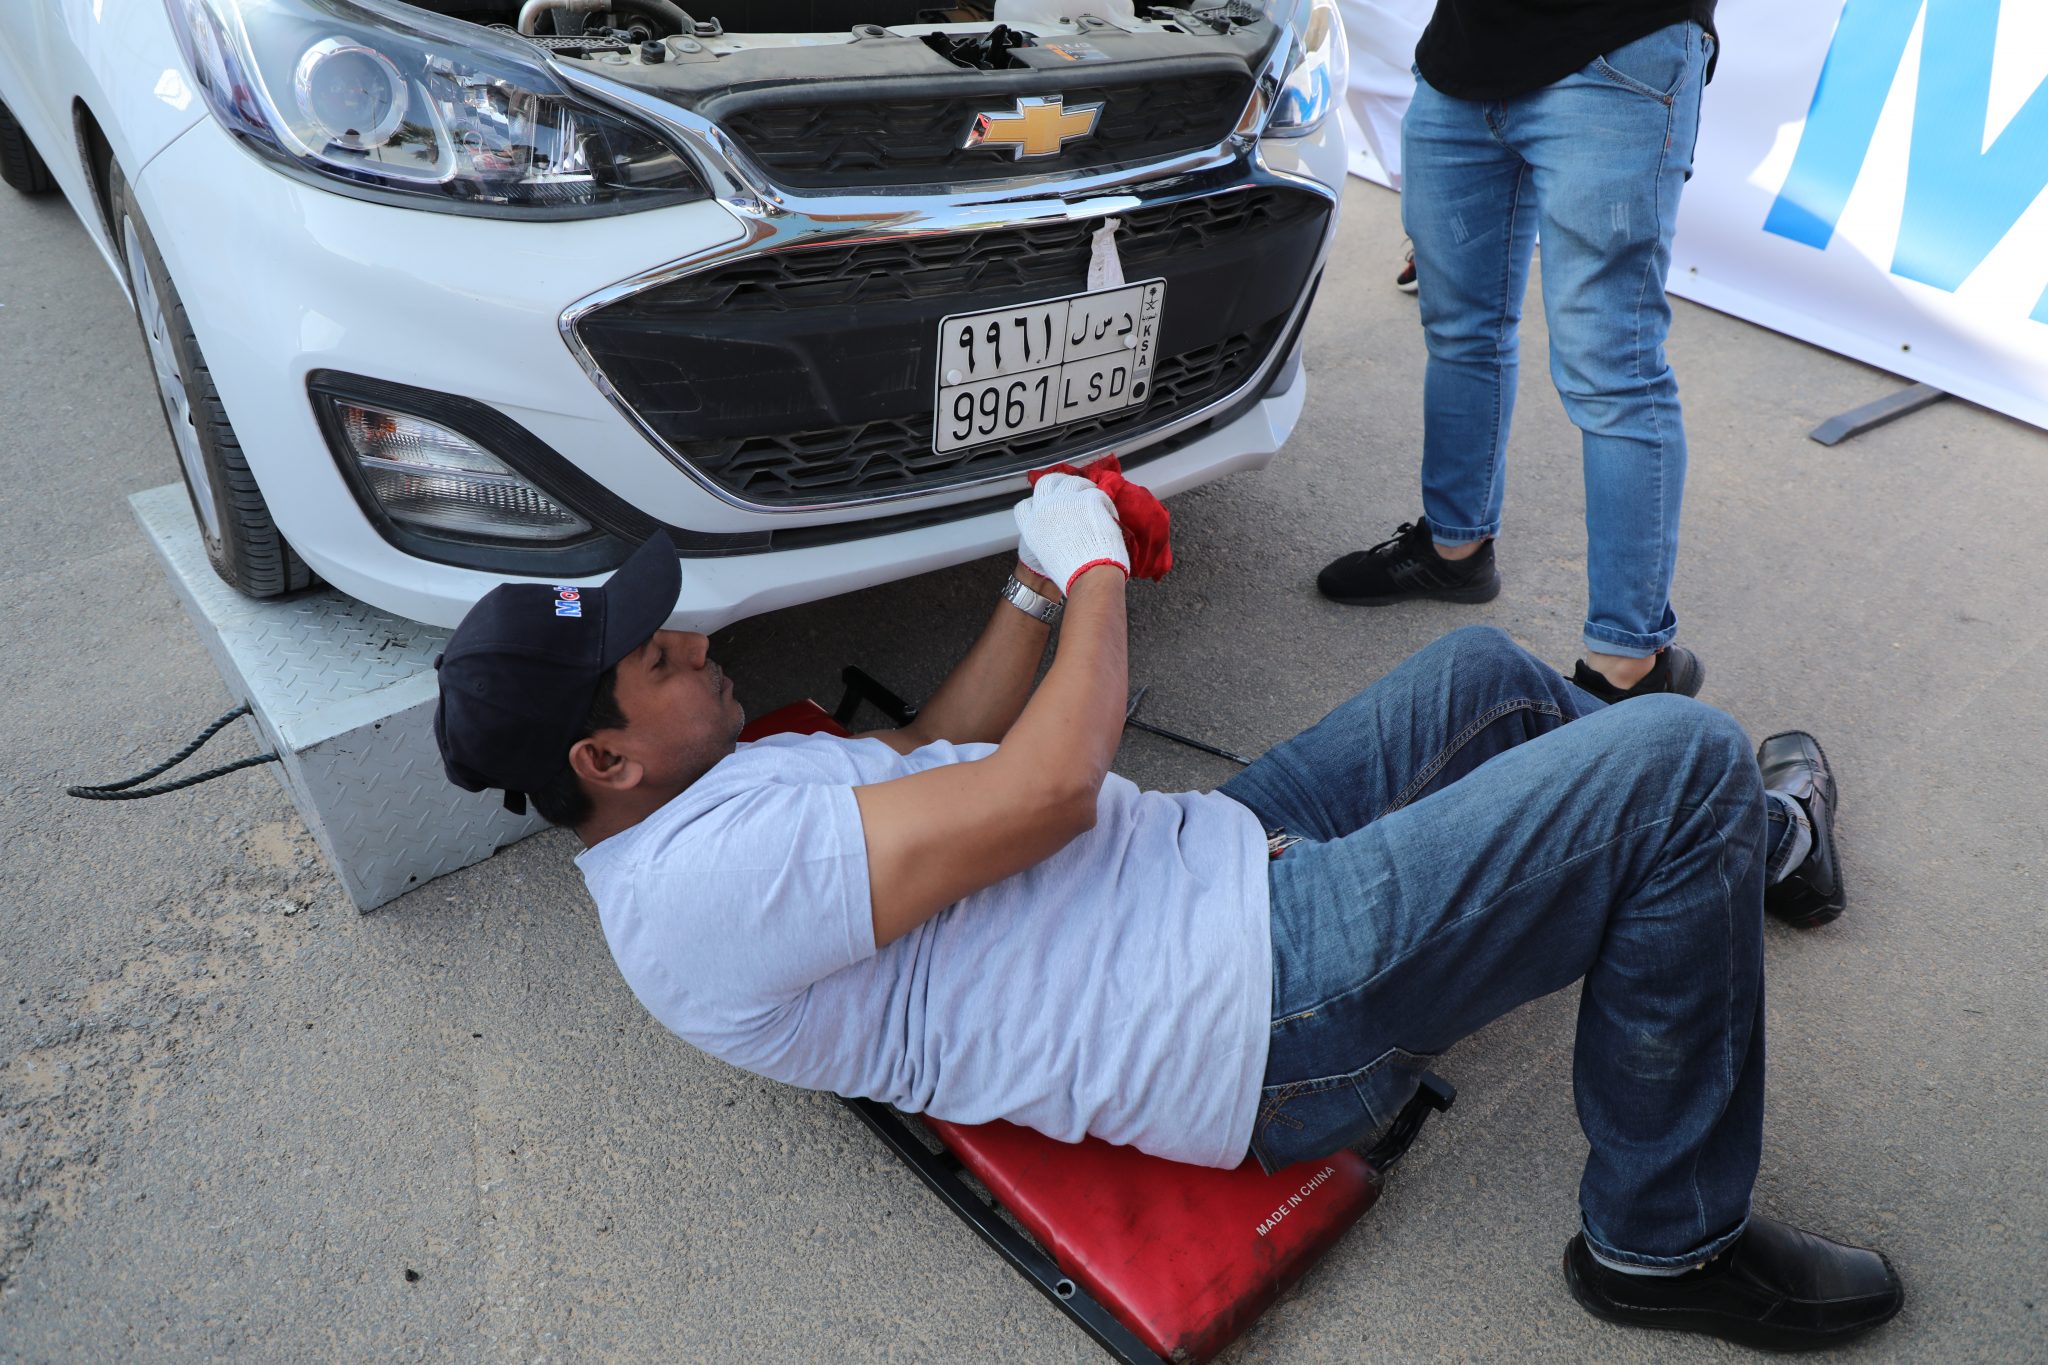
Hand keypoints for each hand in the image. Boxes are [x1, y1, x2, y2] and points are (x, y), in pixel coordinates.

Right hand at [1014, 473, 1129, 595]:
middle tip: (1072, 487)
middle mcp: (1045, 509)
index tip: (1049, 501)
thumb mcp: (1045, 554)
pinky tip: (1107, 514)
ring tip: (1093, 498)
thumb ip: (1047, 535)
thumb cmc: (1070, 572)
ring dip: (1084, 487)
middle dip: (1059, 482)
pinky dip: (1104, 502)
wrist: (1089, 575)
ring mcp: (1066, 501)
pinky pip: (1097, 492)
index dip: (1037, 502)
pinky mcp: (1087, 499)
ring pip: (1073, 481)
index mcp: (1032, 525)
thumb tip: (1060, 527)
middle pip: (1046, 483)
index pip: (1024, 505)